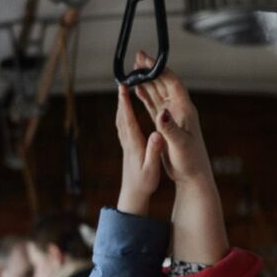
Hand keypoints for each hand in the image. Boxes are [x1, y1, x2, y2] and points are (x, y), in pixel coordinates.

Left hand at [115, 84, 164, 214]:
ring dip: (121, 105)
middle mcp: (127, 142)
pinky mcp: (127, 148)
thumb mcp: (152, 168)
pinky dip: (123, 115)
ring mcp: (126, 145)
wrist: (133, 195)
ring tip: (123, 91)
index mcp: (134, 144)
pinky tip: (125, 111)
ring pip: (121, 120)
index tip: (123, 87)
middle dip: (121, 98)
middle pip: (122, 116)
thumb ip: (154, 151)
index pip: (128, 119)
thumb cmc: (144, 183)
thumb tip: (156, 135)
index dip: (125, 102)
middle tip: (122, 81)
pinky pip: (123, 127)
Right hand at [127, 51, 212, 187]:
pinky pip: (154, 105)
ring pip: (158, 92)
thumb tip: (161, 113)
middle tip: (137, 57)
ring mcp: (173, 116)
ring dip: (147, 80)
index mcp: (184, 110)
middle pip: (164, 83)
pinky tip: (137, 90)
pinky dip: (145, 96)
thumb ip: (169, 128)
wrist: (193, 175)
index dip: (159, 69)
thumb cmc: (190, 161)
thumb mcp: (180, 144)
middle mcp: (179, 109)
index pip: (171, 82)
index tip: (145, 61)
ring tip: (134, 69)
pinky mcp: (166, 124)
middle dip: (151, 70)